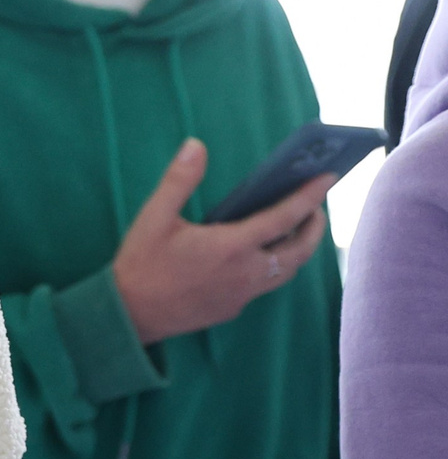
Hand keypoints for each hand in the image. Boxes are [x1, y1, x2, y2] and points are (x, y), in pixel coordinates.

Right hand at [112, 140, 332, 344]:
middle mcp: (246, 271)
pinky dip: (274, 266)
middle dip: (315, 227)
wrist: (131, 313)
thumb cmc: (142, 262)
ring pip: (287, 271)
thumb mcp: (154, 216)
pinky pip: (265, 285)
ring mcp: (242, 293)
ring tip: (297, 231)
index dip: (308, 196)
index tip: (327, 178)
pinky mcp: (233, 307)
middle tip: (317, 208)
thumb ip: (179, 180)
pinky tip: (260, 256)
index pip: (284, 218)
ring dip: (299, 249)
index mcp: (231, 245)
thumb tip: (196, 146)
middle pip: (300, 250)